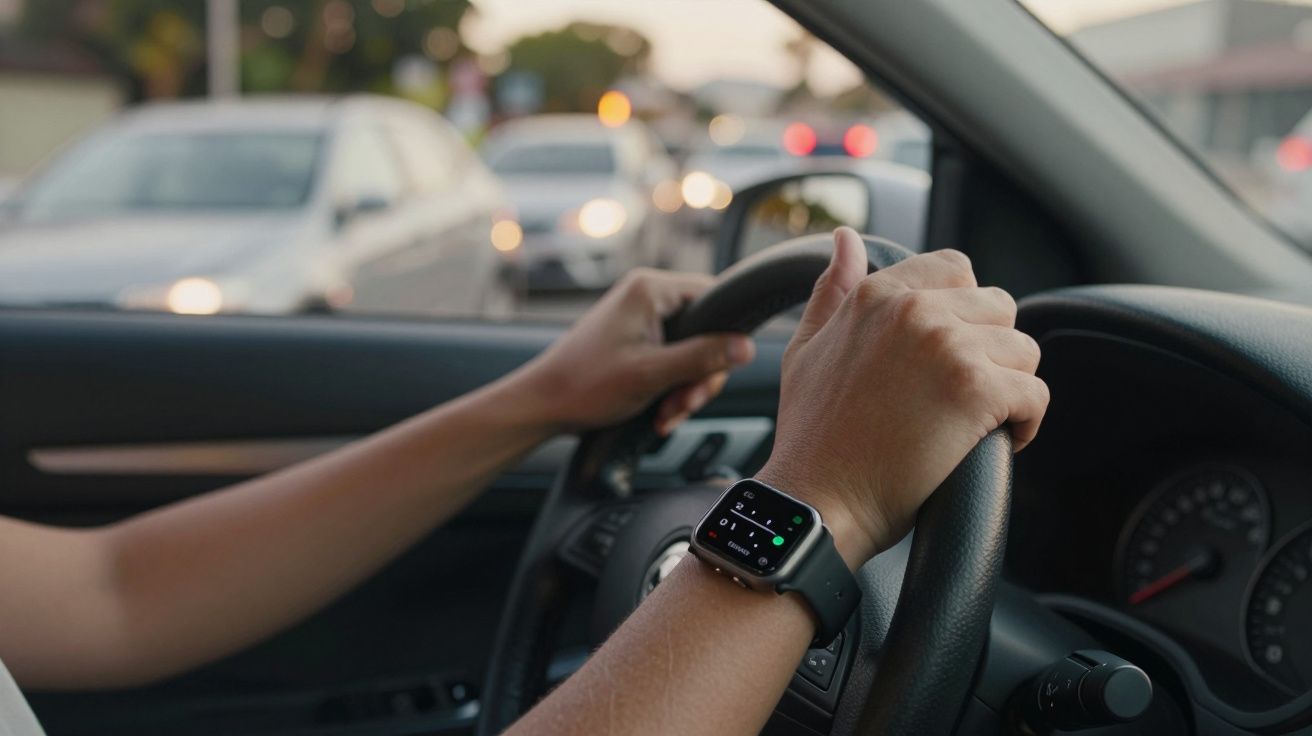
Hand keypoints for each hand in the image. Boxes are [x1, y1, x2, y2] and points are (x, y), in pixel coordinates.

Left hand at [523, 269, 755, 434]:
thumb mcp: (652, 374)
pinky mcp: (638, 342)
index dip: (725, 335)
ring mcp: (642, 320)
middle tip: (685, 403)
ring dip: (686, 389)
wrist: (544, 406)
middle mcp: (647, 297)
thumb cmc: (585, 384)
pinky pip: (673, 361)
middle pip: (706, 331)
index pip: (715, 297)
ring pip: (692, 352)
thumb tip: (746, 346)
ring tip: (667, 414)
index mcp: (650, 289)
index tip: (720, 369)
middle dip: (700, 375)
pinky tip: (660, 413)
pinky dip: (672, 389)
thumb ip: (702, 358)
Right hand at [756, 228, 1048, 566]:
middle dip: (989, 351)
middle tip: (959, 397)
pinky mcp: (975, 390)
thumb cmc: (811, 437)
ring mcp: (947, 346)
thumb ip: (832, 290)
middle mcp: (914, 309)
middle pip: (999, 307)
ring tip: (976, 421)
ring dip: (1009, 388)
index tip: (946, 356)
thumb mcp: (805, 349)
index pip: (956, 269)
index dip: (962, 314)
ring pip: (1023, 351)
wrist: (817, 500)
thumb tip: (846, 239)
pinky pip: (1035, 394)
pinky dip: (1026, 423)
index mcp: (877, 295)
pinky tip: (997, 441)